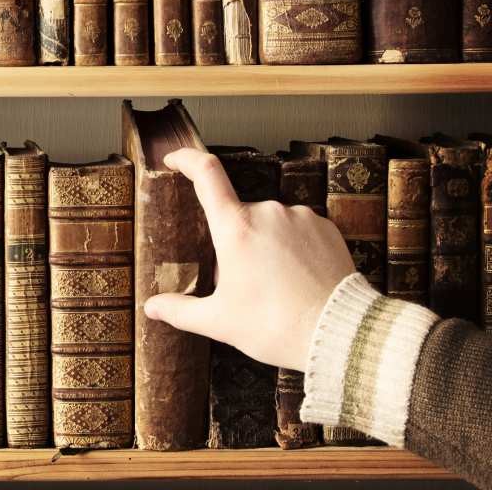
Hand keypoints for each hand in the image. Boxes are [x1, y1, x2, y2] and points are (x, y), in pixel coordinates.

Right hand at [142, 148, 355, 371]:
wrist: (341, 334)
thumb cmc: (276, 326)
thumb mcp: (220, 321)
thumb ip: (181, 311)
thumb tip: (152, 308)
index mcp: (235, 227)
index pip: (205, 173)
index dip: (186, 159)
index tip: (174, 160)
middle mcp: (268, 212)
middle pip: (237, 215)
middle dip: (233, 242)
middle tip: (242, 283)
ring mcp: (300, 217)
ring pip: (268, 224)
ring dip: (264, 245)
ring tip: (275, 288)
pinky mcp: (326, 227)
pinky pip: (298, 229)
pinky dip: (291, 248)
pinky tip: (297, 280)